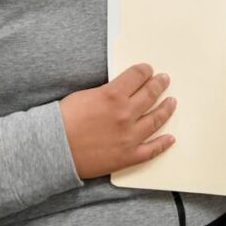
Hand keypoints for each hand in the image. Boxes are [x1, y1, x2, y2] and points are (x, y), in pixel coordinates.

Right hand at [59, 63, 176, 179]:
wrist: (54, 149)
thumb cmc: (63, 121)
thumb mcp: (85, 95)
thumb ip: (107, 93)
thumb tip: (121, 92)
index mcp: (113, 95)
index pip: (137, 76)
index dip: (144, 71)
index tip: (148, 70)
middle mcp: (125, 114)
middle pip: (150, 95)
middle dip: (159, 85)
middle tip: (164, 80)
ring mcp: (129, 137)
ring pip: (156, 120)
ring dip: (166, 109)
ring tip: (172, 102)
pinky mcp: (127, 156)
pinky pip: (151, 150)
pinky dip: (163, 144)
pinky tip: (170, 138)